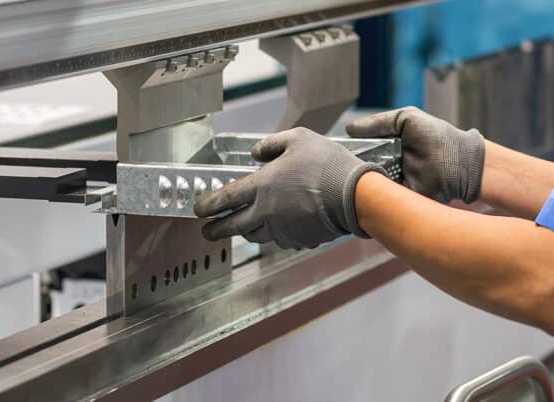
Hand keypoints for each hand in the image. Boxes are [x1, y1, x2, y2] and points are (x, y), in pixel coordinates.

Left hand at [194, 128, 385, 248]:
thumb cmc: (327, 164)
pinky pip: (280, 239)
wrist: (355, 197)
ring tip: (240, 229)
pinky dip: (274, 233)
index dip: (208, 205)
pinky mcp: (299, 239)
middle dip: (216, 230)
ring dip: (244, 232)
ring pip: (255, 235)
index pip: (225, 199)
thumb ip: (271, 145)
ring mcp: (282, 229)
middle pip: (232, 226)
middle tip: (207, 232)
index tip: (198, 210)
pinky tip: (278, 226)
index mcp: (261, 187)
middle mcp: (266, 212)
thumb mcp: (298, 139)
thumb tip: (256, 153)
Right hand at [346, 107, 484, 203]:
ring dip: (358, 184)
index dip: (346, 153)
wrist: (462, 162)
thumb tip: (349, 129)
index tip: (334, 154)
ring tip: (346, 182)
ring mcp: (390, 184)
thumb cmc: (437, 137)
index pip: (357, 152)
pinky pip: (381, 201)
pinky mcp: (399, 200)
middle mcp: (384, 166)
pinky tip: (364, 193)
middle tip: (338, 170)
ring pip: (367, 186)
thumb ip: (378, 123)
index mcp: (383, 148)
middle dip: (349, 170)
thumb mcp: (407, 119)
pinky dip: (373, 197)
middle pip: (358, 170)